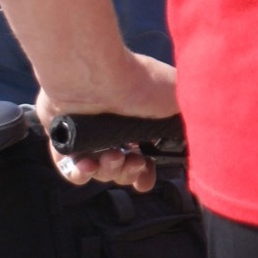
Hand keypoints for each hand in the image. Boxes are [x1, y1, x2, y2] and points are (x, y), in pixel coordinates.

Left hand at [38, 54, 177, 193]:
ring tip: (110, 157)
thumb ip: (188, 122)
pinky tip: (87, 165)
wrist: (97, 75)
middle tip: (131, 160)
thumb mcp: (179, 99)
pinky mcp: (61, 138)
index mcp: (137, 124)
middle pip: (120, 170)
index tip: (145, 182)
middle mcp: (110, 130)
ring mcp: (84, 135)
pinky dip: (79, 174)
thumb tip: (195, 140)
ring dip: (108, 172)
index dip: (144, 175)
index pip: (142, 159)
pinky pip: (68, 168)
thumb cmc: (141, 83)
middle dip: (128, 173)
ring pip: (97, 171)